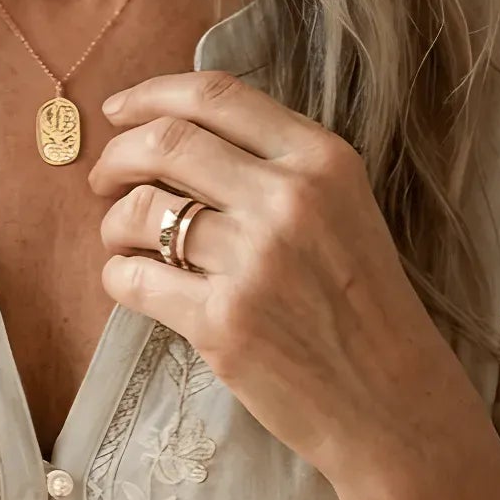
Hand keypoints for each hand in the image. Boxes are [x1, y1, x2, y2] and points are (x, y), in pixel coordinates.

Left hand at [86, 69, 499, 493]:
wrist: (395, 405)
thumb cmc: (360, 300)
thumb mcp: (341, 205)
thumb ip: (272, 160)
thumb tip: (170, 127)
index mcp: (321, 159)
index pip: (215, 95)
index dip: (152, 94)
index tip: (118, 110)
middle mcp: (288, 199)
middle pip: (166, 141)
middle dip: (117, 155)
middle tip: (104, 178)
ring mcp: (254, 261)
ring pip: (141, 208)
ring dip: (113, 220)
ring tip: (121, 237)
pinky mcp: (222, 322)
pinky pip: (135, 278)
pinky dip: (118, 275)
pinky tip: (131, 280)